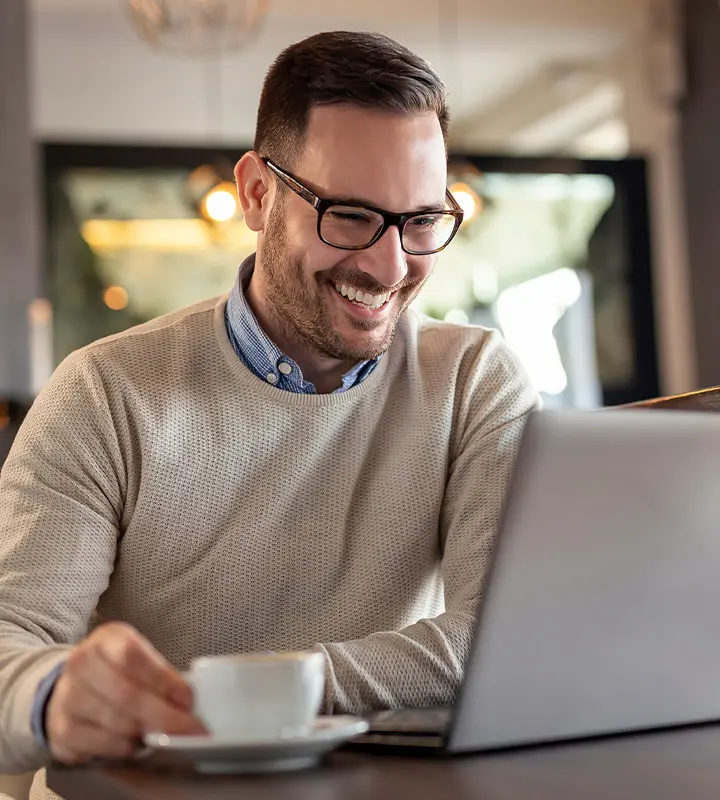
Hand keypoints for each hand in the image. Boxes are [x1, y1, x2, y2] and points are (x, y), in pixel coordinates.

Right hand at [46, 621, 205, 764]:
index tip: (186, 699)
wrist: (71, 686)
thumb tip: (185, 700)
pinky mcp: (62, 730)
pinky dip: (125, 747)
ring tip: (163, 733)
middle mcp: (80, 665)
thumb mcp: (138, 657)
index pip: (132, 657)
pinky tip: (136, 743)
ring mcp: (67, 698)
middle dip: (162, 715)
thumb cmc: (115, 670)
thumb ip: (160, 673)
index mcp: (105, 640)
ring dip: (145, 731)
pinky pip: (101, 745)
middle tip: (187, 727)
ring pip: (114, 722)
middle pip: (125, 694)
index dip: (162, 680)